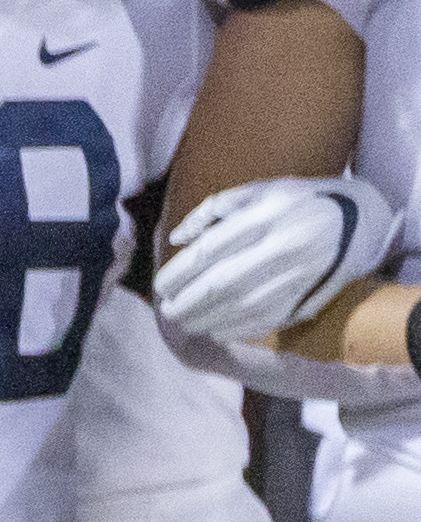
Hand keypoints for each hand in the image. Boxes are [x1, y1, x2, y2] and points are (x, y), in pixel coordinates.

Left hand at [155, 175, 398, 342]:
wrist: (360, 222)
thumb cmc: (298, 203)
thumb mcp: (261, 191)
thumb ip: (215, 208)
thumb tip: (178, 238)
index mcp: (267, 216)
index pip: (211, 250)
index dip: (180, 273)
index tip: (161, 285)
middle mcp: (283, 247)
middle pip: (222, 284)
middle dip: (187, 302)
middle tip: (168, 310)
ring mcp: (298, 275)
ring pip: (240, 307)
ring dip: (205, 320)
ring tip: (184, 322)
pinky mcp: (309, 296)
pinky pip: (265, 321)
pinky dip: (234, 330)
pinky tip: (215, 331)